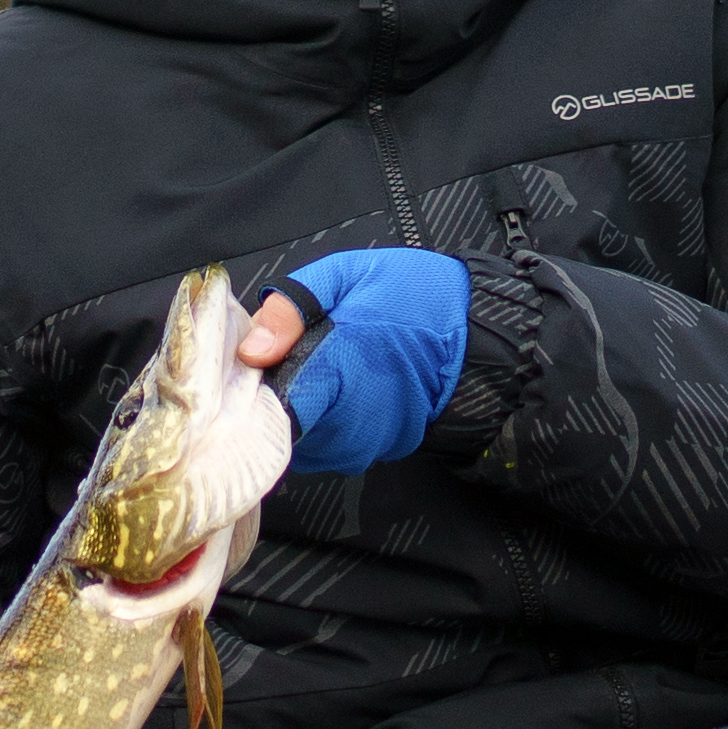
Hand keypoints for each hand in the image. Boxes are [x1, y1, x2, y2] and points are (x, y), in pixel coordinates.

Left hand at [245, 251, 471, 471]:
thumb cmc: (413, 296)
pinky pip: (330, 447)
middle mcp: (348, 423)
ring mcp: (364, 444)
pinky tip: (336, 393)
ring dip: (298, 413)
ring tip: (314, 374)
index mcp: (335, 373)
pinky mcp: (378, 452)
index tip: (255, 363)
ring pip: (302, 441)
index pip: (268, 405)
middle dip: (275, 396)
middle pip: (279, 425)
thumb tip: (250, 352)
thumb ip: (291, 309)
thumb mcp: (347, 276)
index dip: (252, 386)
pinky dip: (323, 425)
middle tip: (287, 359)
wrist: (477, 334)